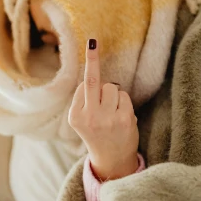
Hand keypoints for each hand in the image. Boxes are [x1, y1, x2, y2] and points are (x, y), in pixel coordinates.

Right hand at [68, 39, 139, 179]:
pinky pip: (124, 96)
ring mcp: (107, 119)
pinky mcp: (124, 119)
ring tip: (112, 111)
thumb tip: (91, 70)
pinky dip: (124, 101)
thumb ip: (85, 99)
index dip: (90, 82)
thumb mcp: (83, 119)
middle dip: (92, 59)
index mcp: (75, 116)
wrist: (112, 159)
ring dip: (114, 94)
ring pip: (112, 87)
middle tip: (92, 41)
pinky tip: (121, 116)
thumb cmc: (97, 133)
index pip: (83, 86)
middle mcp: (90, 117)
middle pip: (94, 81)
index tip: (90, 49)